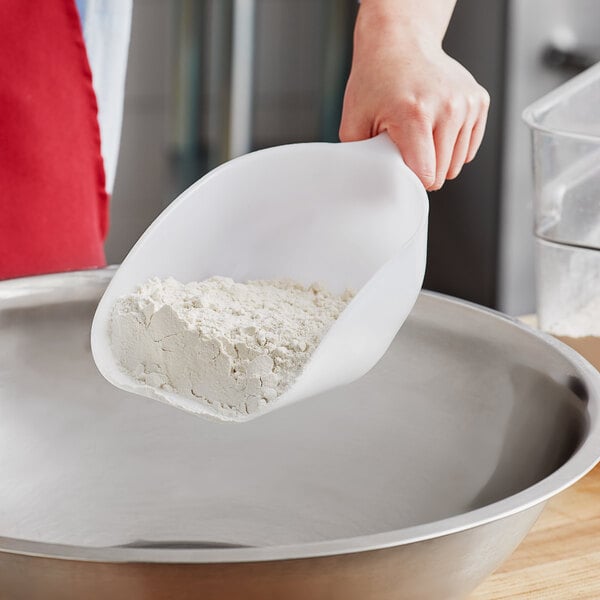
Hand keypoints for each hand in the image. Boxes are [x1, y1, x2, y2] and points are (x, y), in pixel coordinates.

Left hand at [339, 1, 489, 190]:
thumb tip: (369, 184)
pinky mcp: (479, 101)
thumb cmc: (376, 80)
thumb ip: (362, 158)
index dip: (412, 181)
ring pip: (458, 163)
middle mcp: (448, 107)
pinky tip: (436, 129)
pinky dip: (453, 146)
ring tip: (421, 135)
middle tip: (406, 147)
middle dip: (424, 170)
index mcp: (415, 115)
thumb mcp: (354, 121)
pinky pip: (469, 147)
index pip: (426, 174)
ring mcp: (467, 103)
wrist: (401, 43)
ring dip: (439, 158)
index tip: (401, 171)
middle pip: (443, 172)